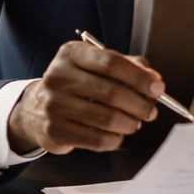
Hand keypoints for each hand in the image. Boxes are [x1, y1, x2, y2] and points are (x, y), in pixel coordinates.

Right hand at [7, 41, 162, 154]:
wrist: (35, 110)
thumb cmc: (75, 85)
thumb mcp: (95, 66)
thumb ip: (127, 66)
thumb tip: (154, 79)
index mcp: (71, 54)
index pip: (110, 62)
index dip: (139, 76)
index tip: (158, 87)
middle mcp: (58, 76)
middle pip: (111, 92)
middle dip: (139, 104)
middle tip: (151, 111)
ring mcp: (54, 105)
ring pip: (107, 118)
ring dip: (129, 124)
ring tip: (135, 123)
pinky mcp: (55, 131)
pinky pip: (97, 139)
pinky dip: (115, 139)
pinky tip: (117, 134)